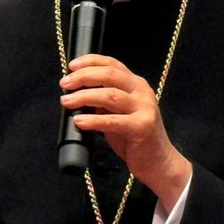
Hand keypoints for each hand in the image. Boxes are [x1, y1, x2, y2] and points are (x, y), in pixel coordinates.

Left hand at [59, 54, 190, 211]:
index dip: (90, 61)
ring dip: (84, 96)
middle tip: (65, 84)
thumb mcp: (119, 113)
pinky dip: (93, 120)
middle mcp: (142, 92)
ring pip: (109, 95)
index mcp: (136, 84)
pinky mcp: (142, 127)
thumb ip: (103, 101)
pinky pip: (112, 121)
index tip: (71, 66)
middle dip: (83, 77)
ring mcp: (144, 108)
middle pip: (109, 75)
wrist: (158, 162)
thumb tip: (76, 93)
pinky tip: (79, 120)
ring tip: (67, 101)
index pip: (112, 64)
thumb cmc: (135, 138)